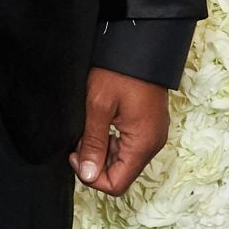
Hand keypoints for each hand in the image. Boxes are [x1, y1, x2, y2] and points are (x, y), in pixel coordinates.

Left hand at [70, 69, 169, 195]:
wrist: (141, 44)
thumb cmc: (120, 71)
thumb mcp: (98, 106)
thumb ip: (93, 143)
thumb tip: (88, 175)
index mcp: (142, 144)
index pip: (117, 184)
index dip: (92, 177)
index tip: (76, 154)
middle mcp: (152, 144)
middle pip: (120, 174)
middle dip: (96, 162)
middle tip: (80, 139)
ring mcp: (152, 135)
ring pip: (123, 160)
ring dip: (102, 151)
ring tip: (89, 128)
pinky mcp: (149, 126)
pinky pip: (128, 146)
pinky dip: (111, 141)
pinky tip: (100, 123)